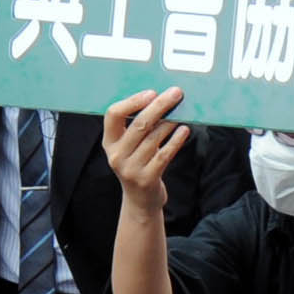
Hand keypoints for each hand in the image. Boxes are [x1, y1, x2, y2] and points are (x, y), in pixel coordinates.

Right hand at [100, 87, 190, 212]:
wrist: (140, 201)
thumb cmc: (138, 164)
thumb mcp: (128, 147)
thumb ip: (137, 126)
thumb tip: (159, 98)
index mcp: (109, 143)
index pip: (113, 115)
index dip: (132, 101)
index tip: (151, 93)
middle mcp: (116, 155)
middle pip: (139, 124)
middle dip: (159, 106)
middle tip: (176, 93)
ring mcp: (131, 169)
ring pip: (154, 139)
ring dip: (170, 122)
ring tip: (181, 112)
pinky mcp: (147, 179)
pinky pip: (164, 155)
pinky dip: (175, 141)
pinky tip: (184, 130)